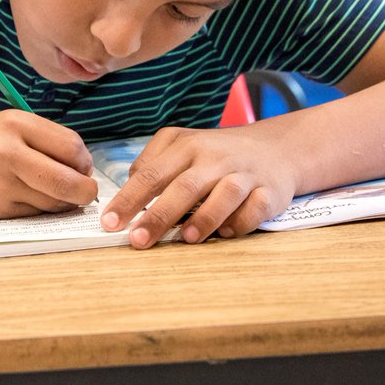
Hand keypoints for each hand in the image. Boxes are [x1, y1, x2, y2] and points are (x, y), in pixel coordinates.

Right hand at [0, 111, 97, 218]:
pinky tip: (29, 198)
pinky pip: (35, 214)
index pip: (71, 147)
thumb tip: (85, 171)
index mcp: (15, 123)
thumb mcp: (12, 125)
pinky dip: (42, 210)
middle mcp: (7, 153)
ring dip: (63, 202)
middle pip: (66, 181)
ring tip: (53, 191)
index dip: (84, 162)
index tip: (82, 167)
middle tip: (86, 192)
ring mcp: (0, 184)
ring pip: (53, 202)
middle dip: (85, 191)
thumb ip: (48, 140)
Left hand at [100, 126, 297, 248]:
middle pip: (184, 186)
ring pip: (226, 193)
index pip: (152, 173)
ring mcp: (244, 174)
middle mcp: (215, 157)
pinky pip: (256, 208)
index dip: (129, 199)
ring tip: (186, 239)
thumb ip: (152, 164)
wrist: (275, 148)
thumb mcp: (182, 145)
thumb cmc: (217, 154)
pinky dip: (242, 222)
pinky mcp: (270, 191)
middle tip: (137, 239)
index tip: (110, 222)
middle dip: (158, 215)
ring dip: (205, 217)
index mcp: (187, 146)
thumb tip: (127, 192)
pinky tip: (226, 233)